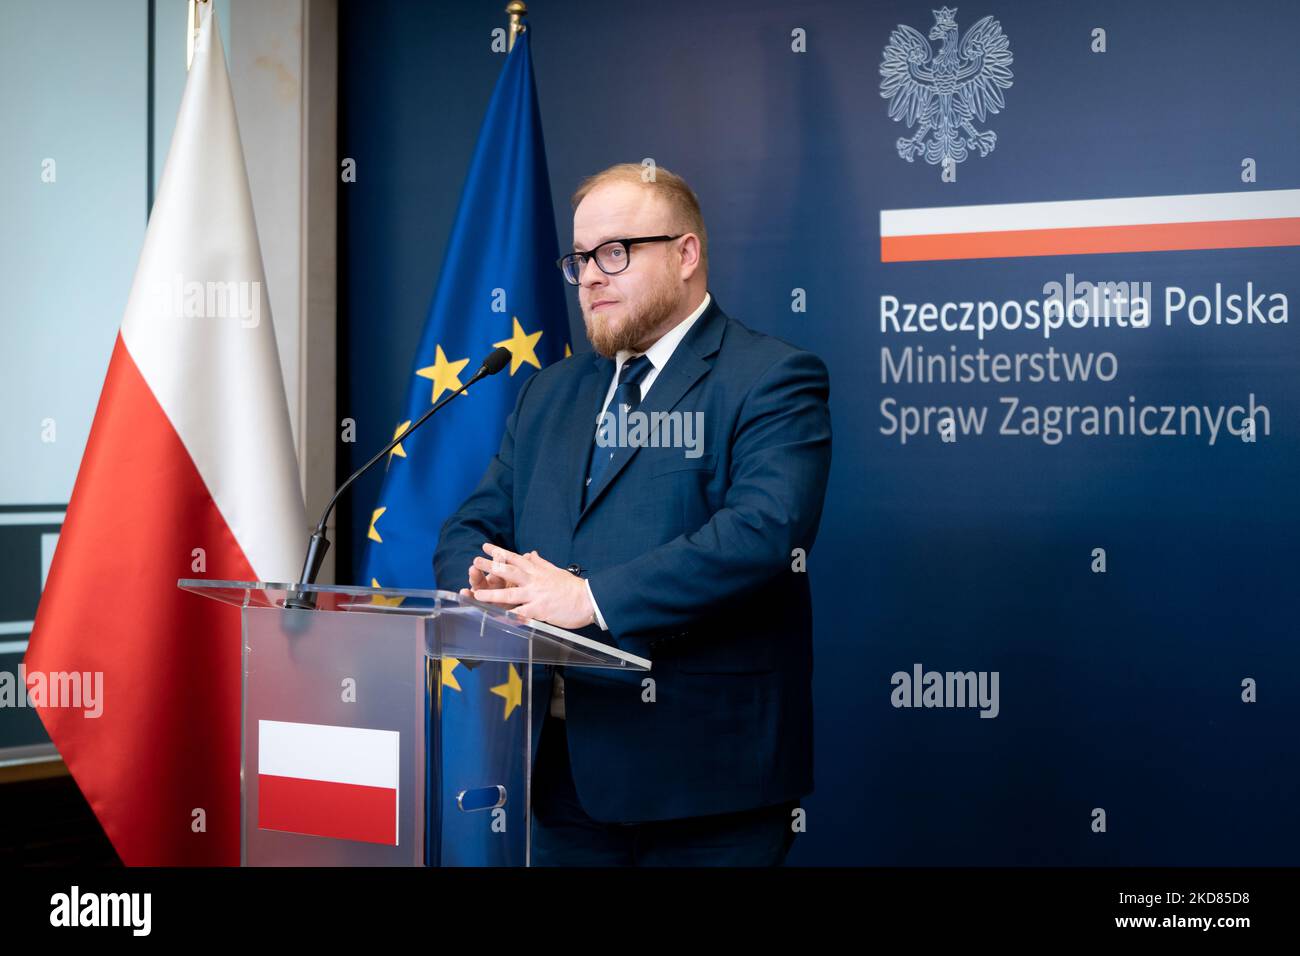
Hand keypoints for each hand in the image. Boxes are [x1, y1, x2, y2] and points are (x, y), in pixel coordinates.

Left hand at [465, 542, 596, 629]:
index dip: (499, 552)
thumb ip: (541, 563)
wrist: (589, 600)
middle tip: (476, 561)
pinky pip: (521, 614)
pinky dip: (509, 617)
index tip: (486, 547)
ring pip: (510, 594)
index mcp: (538, 571)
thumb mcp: (556, 570)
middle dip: (491, 566)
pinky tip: (497, 619)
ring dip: (492, 595)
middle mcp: (535, 581)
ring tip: (477, 594)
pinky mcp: (540, 610)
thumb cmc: (573, 587)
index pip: (515, 558)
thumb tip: (531, 553)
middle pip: (509, 571)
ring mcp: (536, 595)